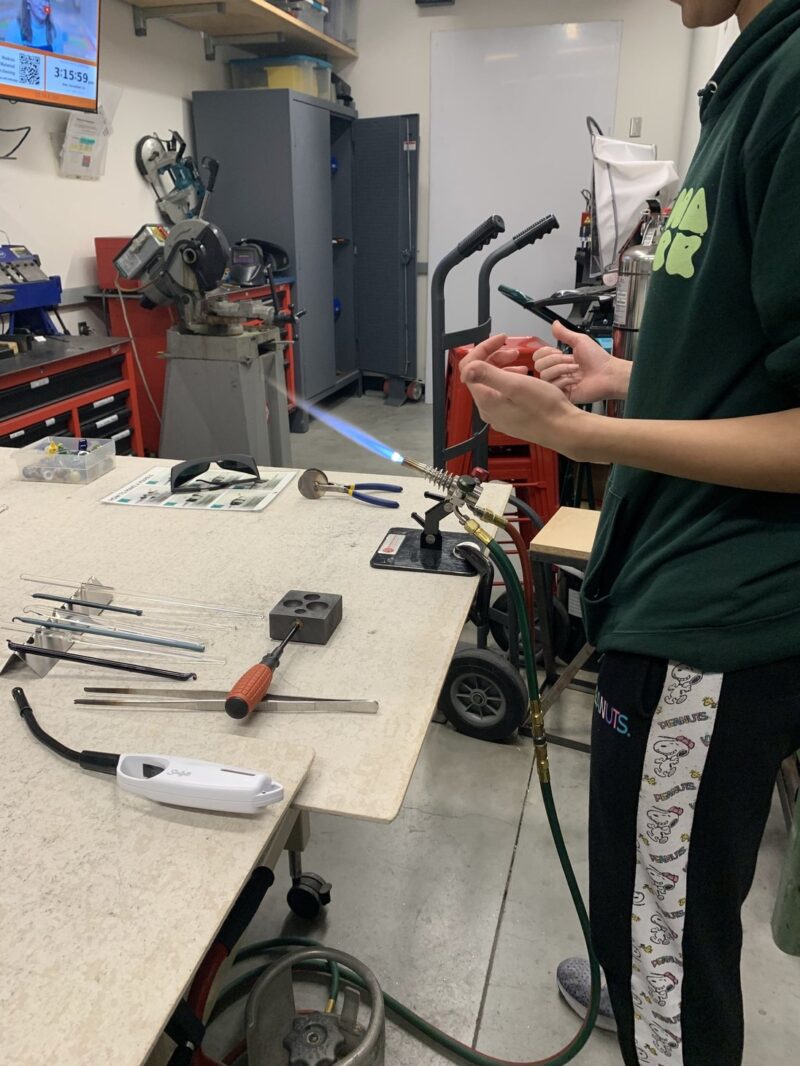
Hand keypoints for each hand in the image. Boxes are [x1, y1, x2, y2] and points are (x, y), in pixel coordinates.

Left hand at [461, 353, 592, 459]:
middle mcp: (488, 410)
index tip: (500, 340)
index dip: (483, 349)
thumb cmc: (545, 409)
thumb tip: (466, 369)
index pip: (469, 368)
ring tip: (521, 363)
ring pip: (492, 384)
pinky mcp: (510, 417)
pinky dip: (510, 380)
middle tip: (513, 351)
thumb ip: (488, 375)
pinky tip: (524, 378)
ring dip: (503, 368)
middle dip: (494, 357)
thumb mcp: (516, 385)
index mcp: (486, 400)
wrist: (563, 430)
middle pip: (480, 376)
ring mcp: (499, 415)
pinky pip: (502, 394)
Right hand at [533, 322, 629, 403]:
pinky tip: (575, 381)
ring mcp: (559, 383)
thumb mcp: (580, 341)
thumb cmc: (598, 359)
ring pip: (544, 375)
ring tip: (575, 370)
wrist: (608, 374)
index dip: (546, 352)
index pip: (538, 356)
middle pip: (538, 365)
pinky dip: (565, 381)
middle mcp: (557, 372)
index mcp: (558, 360)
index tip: (559, 351)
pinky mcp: (562, 394)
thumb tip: (555, 324)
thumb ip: (564, 333)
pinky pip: (553, 386)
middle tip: (570, 360)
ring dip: (561, 369)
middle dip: (555, 360)